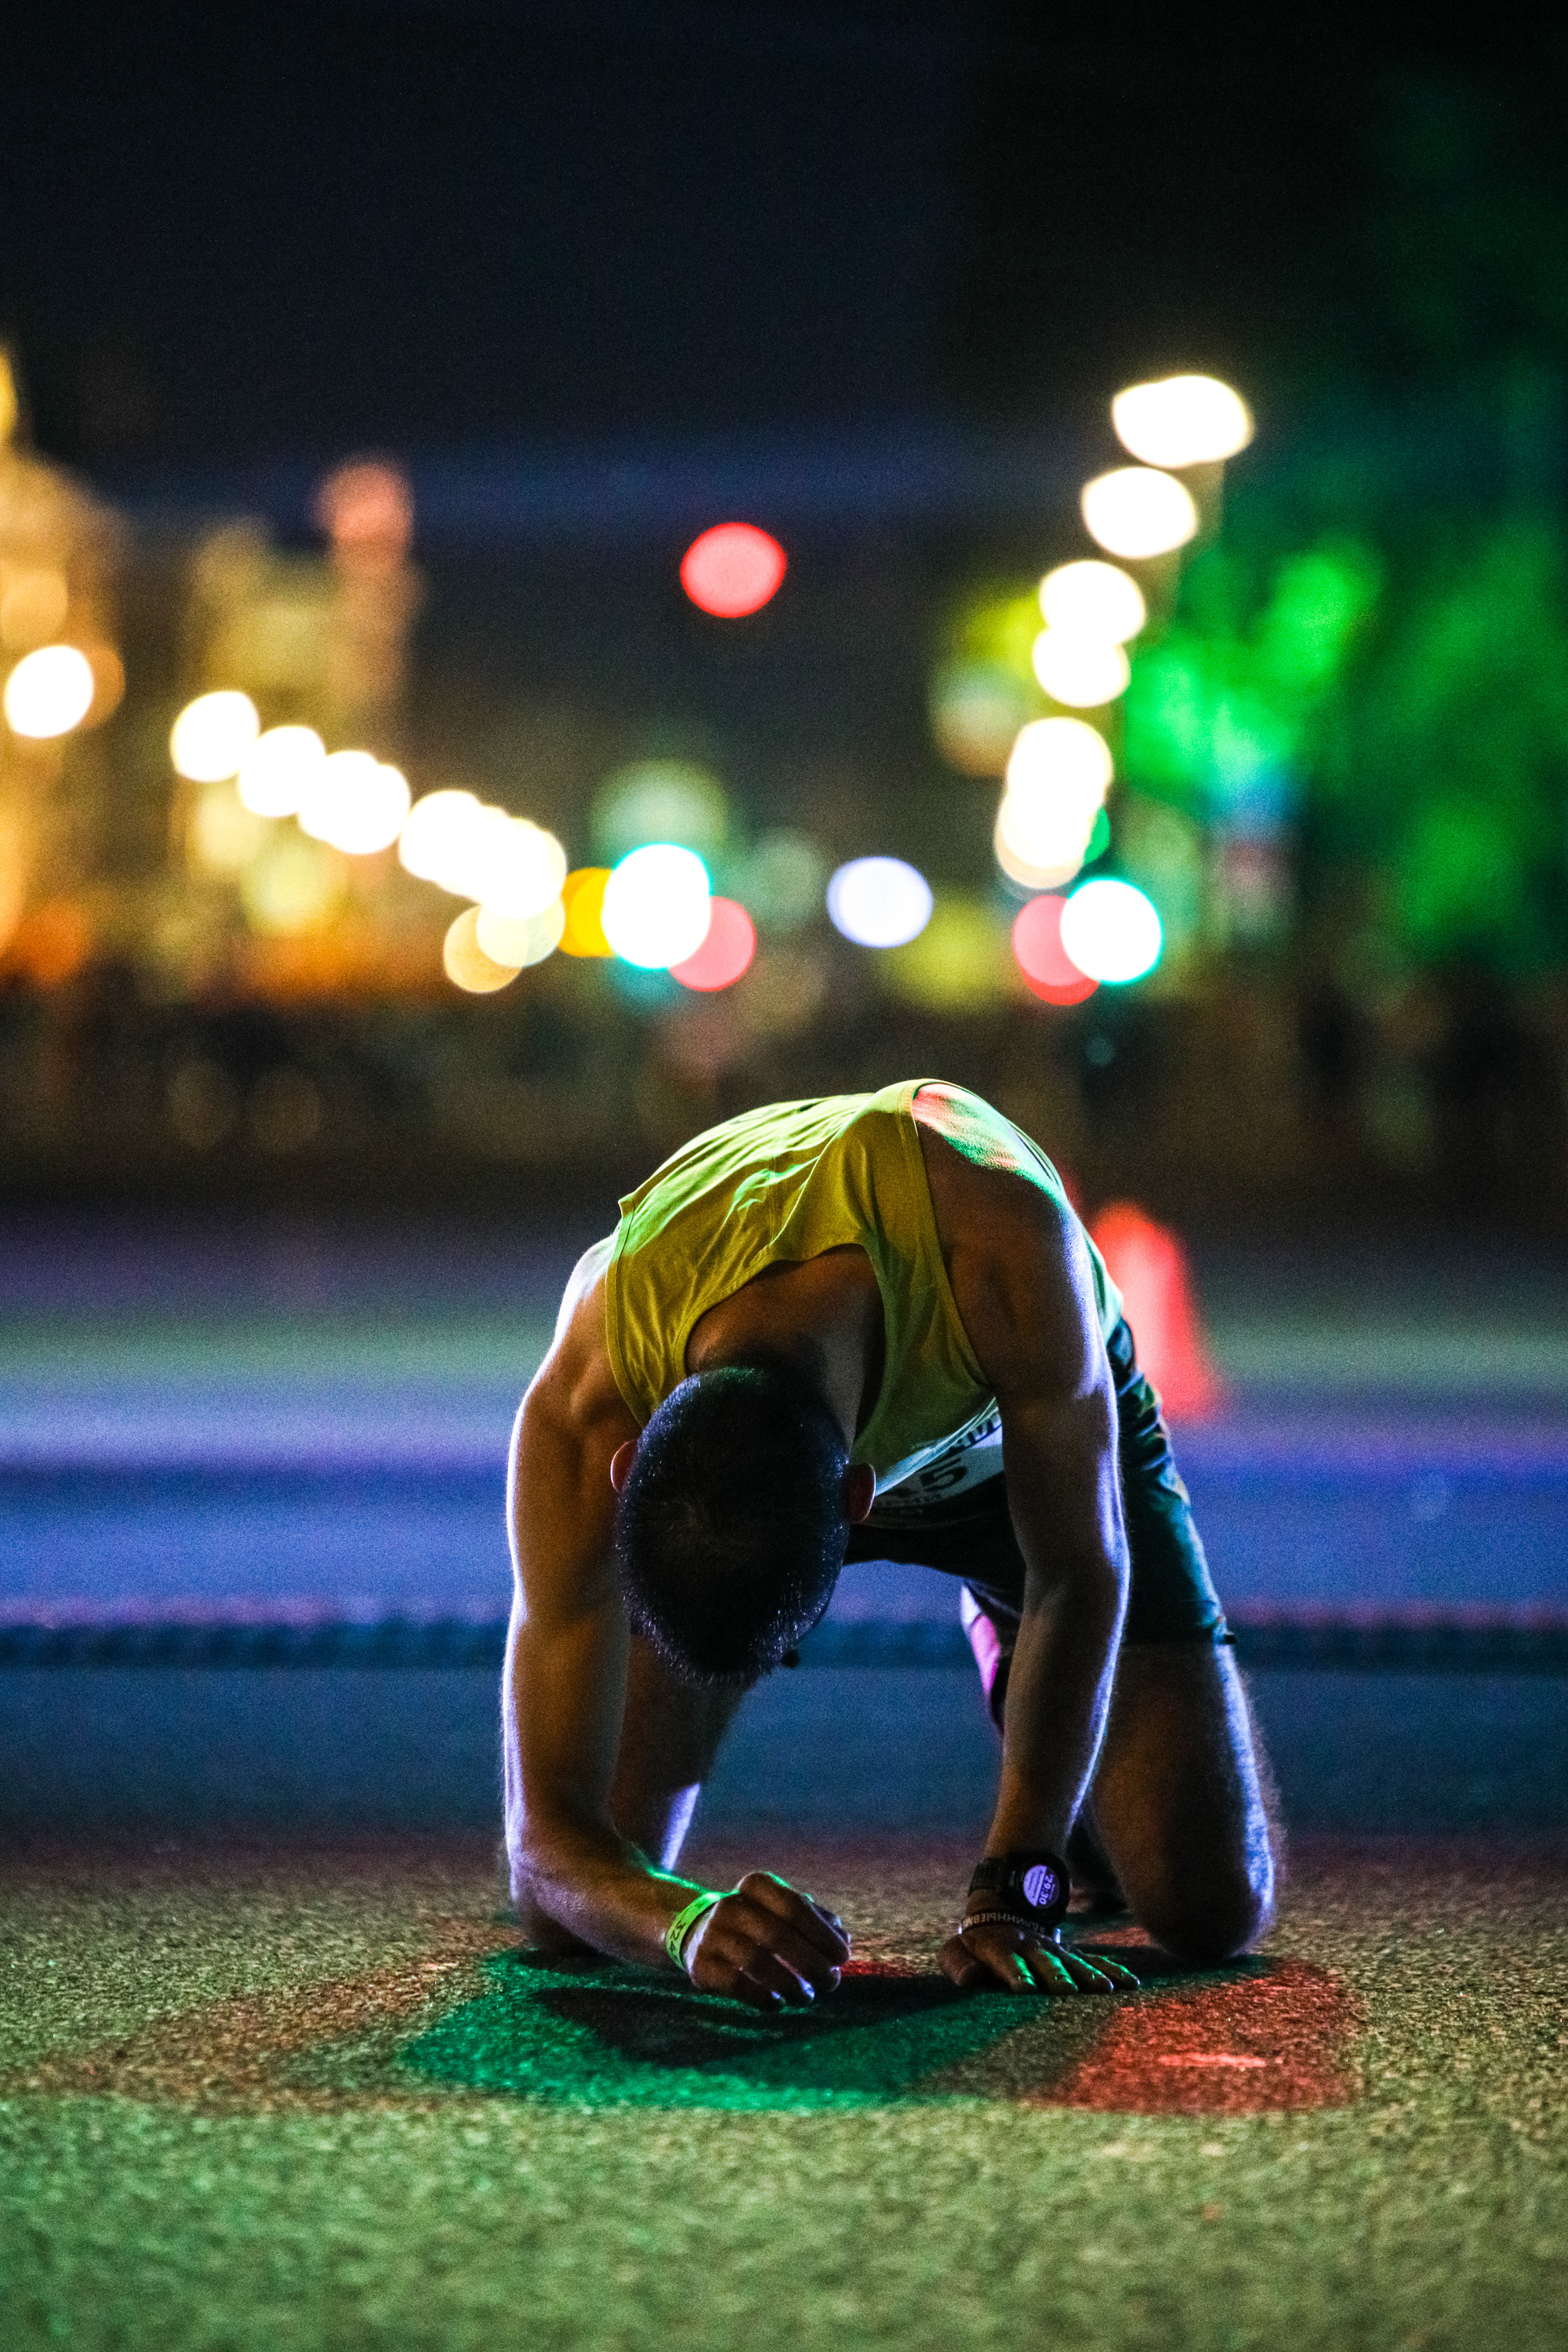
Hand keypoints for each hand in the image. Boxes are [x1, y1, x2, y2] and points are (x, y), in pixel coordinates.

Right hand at [684, 1871, 850, 2011]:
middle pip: (778, 1935)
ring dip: (790, 1985)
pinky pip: (735, 1984)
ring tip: (806, 1998)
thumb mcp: (783, 1912)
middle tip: (831, 1983)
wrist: (699, 1933)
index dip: (822, 1934)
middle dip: (811, 1963)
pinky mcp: (700, 1965)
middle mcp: (731, 1905)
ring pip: (757, 1961)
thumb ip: (816, 1920)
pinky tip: (778, 2004)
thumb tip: (844, 1939)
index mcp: (756, 1886)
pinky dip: (762, 1997)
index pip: (795, 1906)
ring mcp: (712, 1934)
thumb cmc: (758, 1923)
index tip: (843, 1957)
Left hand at [939, 1918, 1139, 1994]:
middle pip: (1044, 1961)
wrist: (1005, 1907)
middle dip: (1055, 1975)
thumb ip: (957, 1965)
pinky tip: (1129, 1984)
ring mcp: (1054, 1950)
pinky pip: (1094, 1962)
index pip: (1006, 1960)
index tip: (1025, 1988)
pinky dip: (1111, 1971)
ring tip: (1105, 1990)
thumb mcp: (958, 1949)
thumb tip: (969, 1980)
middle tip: (1066, 1991)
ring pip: (1074, 1961)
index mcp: (1000, 1947)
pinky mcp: (1071, 1955)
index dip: (1014, 1972)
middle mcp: (1030, 1946)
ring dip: (1089, 1975)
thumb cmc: (977, 1943)